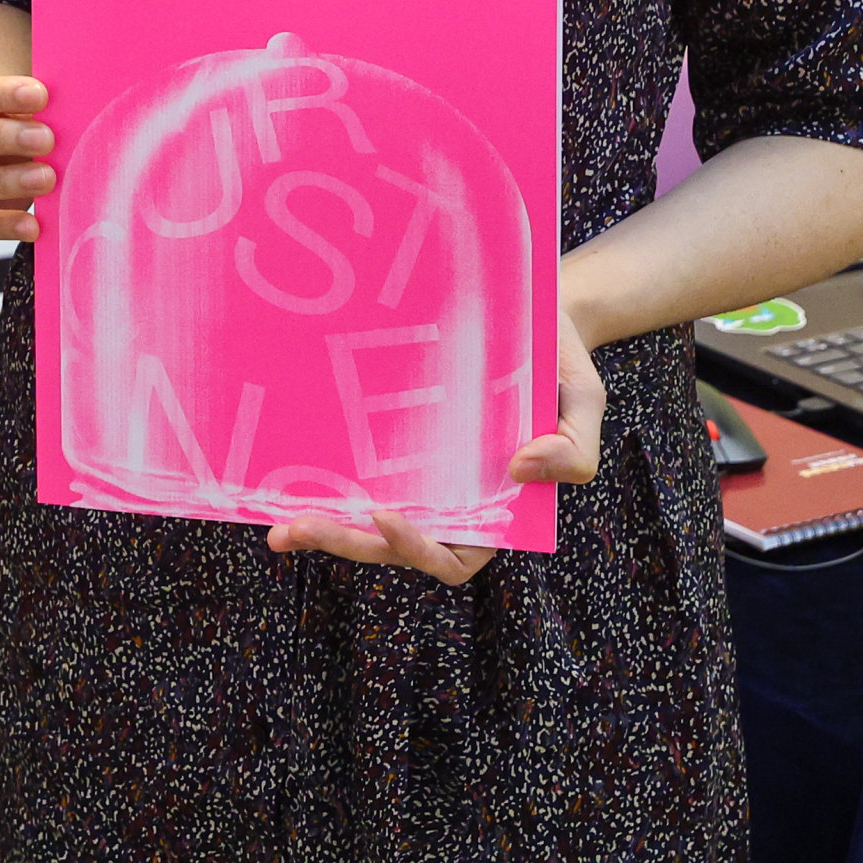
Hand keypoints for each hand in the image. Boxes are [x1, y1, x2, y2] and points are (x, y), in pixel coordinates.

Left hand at [264, 308, 605, 585]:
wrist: (528, 308)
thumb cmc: (558, 361)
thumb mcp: (585, 401)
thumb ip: (575, 448)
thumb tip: (522, 469)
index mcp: (496, 505)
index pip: (455, 554)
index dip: (418, 547)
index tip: (385, 514)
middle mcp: (450, 497)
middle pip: (393, 545)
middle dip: (347, 543)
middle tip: (297, 527)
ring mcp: (416, 471)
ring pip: (364, 521)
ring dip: (324, 526)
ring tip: (278, 526)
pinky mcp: (389, 439)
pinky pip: (353, 472)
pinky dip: (320, 484)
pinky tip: (278, 480)